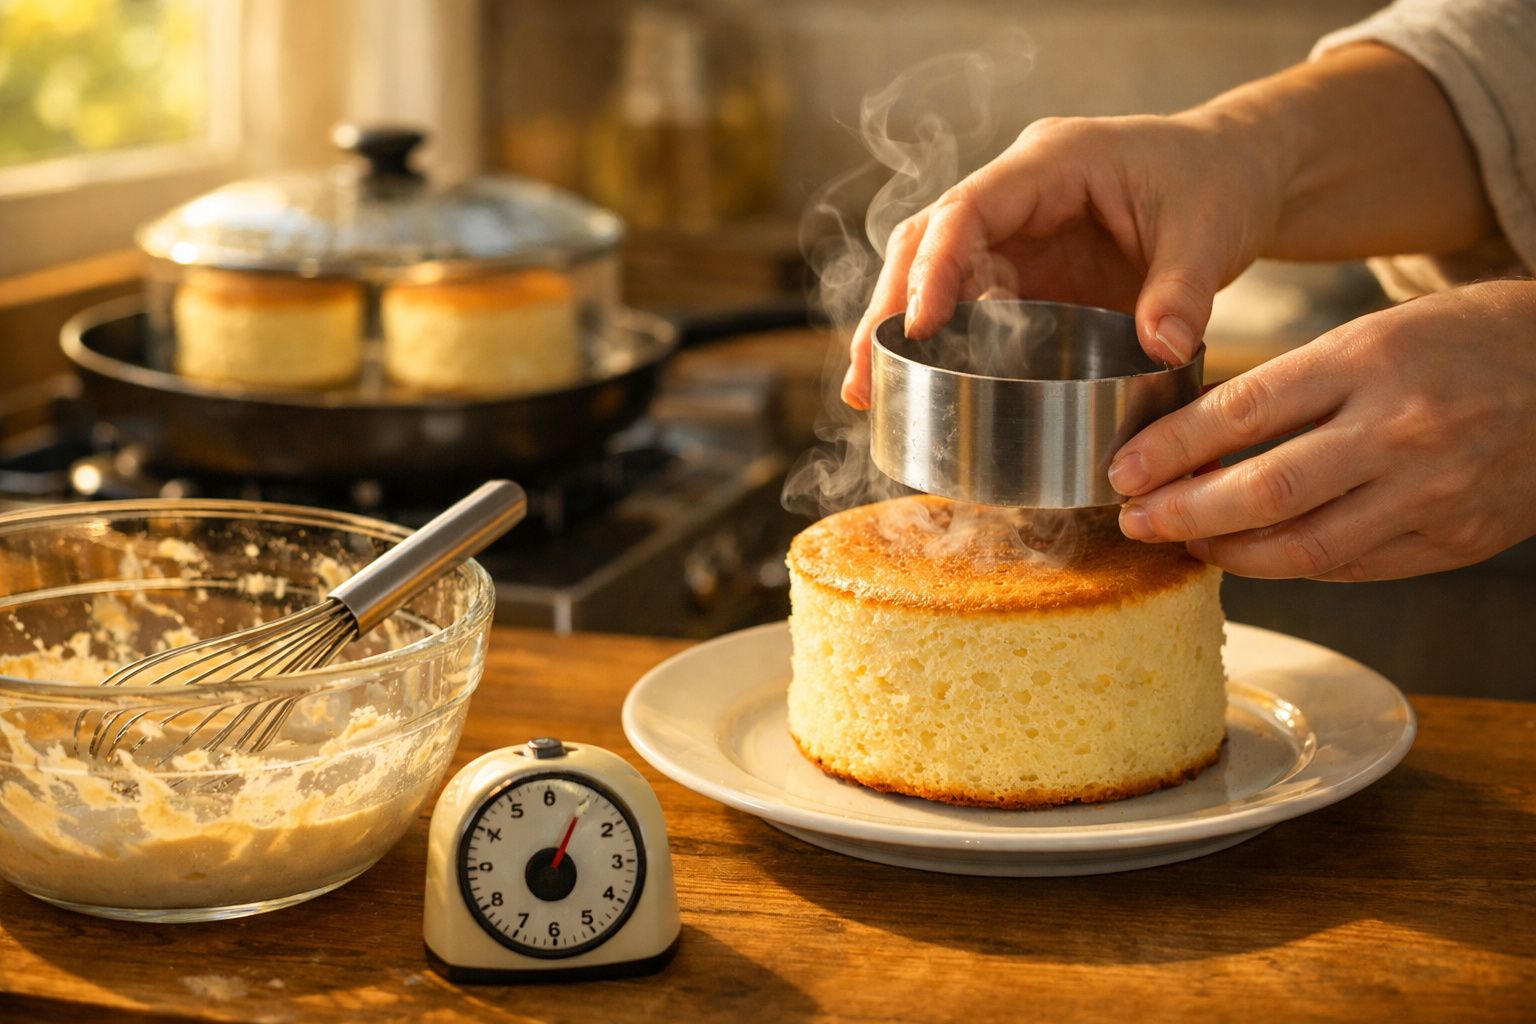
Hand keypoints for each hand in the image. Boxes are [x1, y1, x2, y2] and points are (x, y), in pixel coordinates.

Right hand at [840, 110, 1282, 407]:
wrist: (1234, 178)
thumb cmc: (1216, 183)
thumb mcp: (1211, 232)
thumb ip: (1185, 290)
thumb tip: (1162, 348)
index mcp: (1052, 161)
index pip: (969, 208)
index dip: (935, 266)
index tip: (917, 325)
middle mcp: (1018, 194)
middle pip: (927, 241)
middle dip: (889, 305)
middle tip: (865, 373)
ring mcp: (1016, 234)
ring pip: (933, 272)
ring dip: (897, 328)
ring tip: (867, 391)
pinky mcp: (1026, 273)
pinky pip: (966, 303)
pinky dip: (937, 343)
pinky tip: (915, 385)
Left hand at [1111, 280, 1535, 579]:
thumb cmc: (1460, 343)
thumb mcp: (1371, 336)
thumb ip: (1288, 388)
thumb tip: (1195, 439)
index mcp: (1369, 359)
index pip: (1243, 411)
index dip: (1172, 449)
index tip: (1124, 471)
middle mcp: (1400, 428)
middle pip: (1264, 490)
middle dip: (1183, 513)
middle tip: (1135, 521)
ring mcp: (1432, 491)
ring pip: (1303, 547)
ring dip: (1230, 554)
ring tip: (1189, 545)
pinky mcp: (1455, 540)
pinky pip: (1351, 568)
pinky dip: (1293, 566)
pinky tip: (1257, 556)